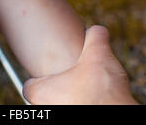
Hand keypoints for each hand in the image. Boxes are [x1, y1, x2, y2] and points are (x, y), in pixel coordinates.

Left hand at [23, 26, 137, 104]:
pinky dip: (79, 106)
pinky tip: (94, 103)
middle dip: (57, 89)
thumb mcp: (99, 53)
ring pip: (58, 106)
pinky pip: (70, 110)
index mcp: (41, 93)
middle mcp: (45, 109)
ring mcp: (56, 117)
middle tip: (71, 81)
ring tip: (84, 93)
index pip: (30, 86)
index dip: (41, 78)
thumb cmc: (101, 89)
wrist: (115, 114)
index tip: (54, 74)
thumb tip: (97, 30)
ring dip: (68, 100)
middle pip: (44, 98)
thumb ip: (94, 37)